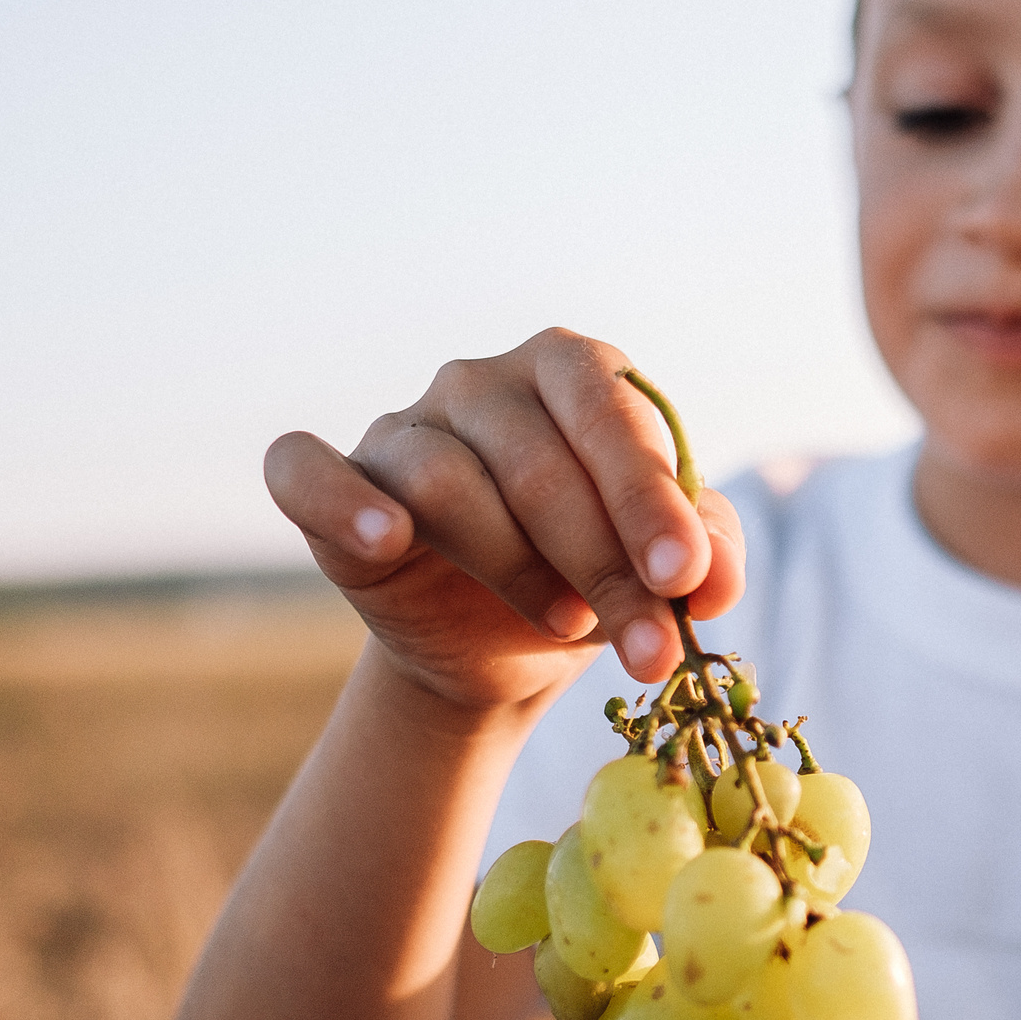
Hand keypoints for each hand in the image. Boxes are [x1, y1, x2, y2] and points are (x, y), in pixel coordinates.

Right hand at [262, 328, 746, 710]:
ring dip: (514, 564)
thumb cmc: (594, 575)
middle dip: (603, 563)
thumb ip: (705, 553)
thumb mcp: (664, 566)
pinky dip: (341, 501)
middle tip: (646, 646)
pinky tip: (384, 537)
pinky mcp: (333, 482)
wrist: (503, 647)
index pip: (610, 415)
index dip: (647, 499)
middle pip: (538, 462)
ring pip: (447, 481)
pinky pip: (307, 470)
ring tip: (564, 619)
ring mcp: (404, 427)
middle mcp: (482, 382)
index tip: (682, 578)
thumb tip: (713, 581)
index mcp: (573, 371)